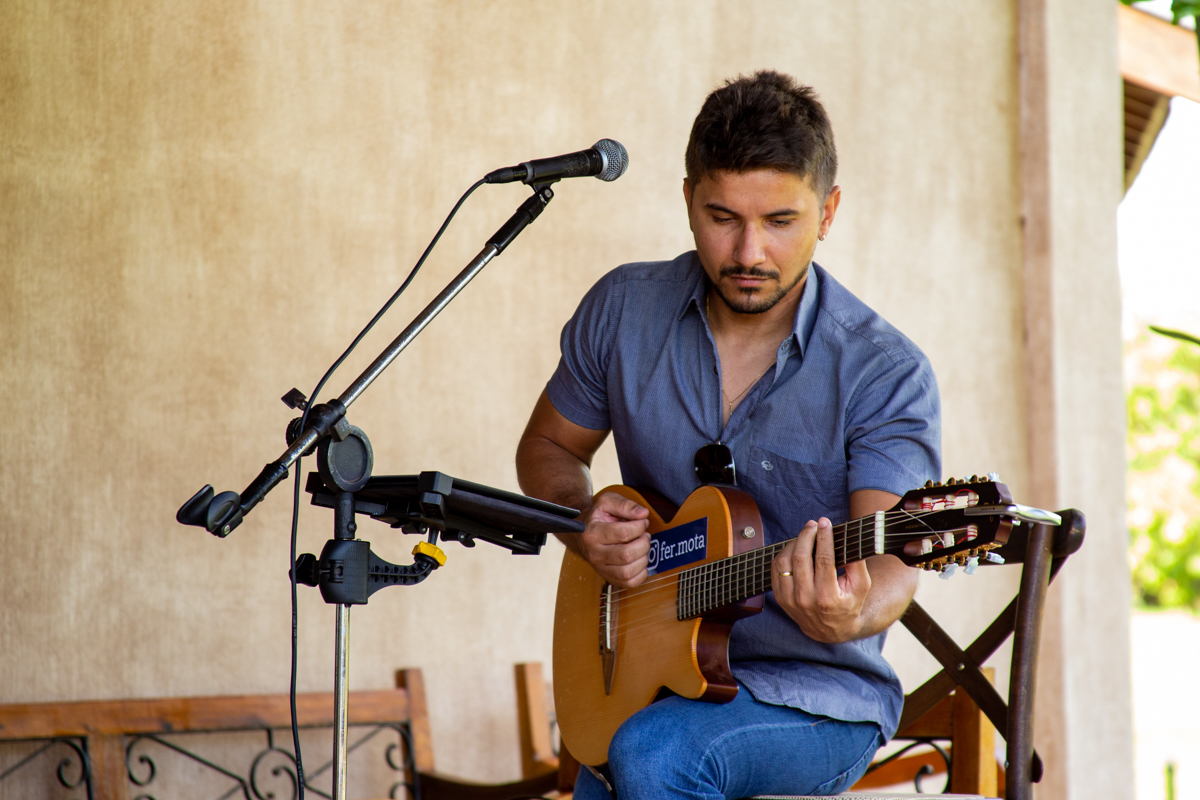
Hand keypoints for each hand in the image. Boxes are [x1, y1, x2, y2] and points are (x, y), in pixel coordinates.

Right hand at [575, 492, 651, 587]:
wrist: (584, 531)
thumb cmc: (598, 516)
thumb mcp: (607, 501)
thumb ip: (625, 505)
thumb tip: (643, 514)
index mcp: (592, 533)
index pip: (624, 533)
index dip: (639, 526)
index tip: (641, 522)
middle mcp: (594, 553)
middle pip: (627, 555)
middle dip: (643, 543)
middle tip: (644, 535)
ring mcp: (600, 568)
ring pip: (628, 571)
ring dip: (643, 558)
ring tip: (642, 547)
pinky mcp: (608, 577)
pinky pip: (629, 583)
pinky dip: (641, 574)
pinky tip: (639, 560)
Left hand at [771, 517, 871, 642]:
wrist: (830, 630)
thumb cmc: (848, 603)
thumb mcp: (861, 587)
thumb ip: (858, 564)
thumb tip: (850, 539)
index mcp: (827, 597)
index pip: (823, 560)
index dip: (824, 538)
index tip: (825, 522)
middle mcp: (805, 599)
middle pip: (800, 557)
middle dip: (807, 535)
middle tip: (813, 525)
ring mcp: (789, 600)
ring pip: (784, 561)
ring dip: (794, 543)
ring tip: (805, 535)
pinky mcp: (780, 598)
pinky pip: (776, 569)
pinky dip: (784, 554)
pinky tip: (795, 548)